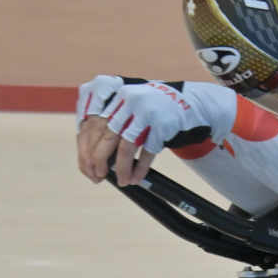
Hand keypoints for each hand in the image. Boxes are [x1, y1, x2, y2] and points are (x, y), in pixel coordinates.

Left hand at [73, 78, 232, 186]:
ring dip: (122, 169)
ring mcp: (146, 113)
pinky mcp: (162, 126)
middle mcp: (129, 101)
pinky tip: (136, 178)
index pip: (93, 125)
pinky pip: (147, 152)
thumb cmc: (154, 109)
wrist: (190, 103)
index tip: (88, 167)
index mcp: (116, 95)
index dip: (87, 149)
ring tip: (122, 181)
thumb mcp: (131, 106)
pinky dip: (141, 168)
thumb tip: (92, 155)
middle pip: (106, 136)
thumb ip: (113, 122)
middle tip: (99, 176)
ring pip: (126, 147)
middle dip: (100, 161)